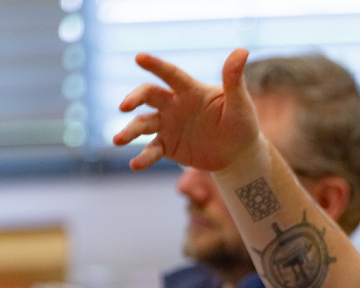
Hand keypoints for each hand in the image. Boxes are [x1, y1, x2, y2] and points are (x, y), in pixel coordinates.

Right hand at [112, 49, 260, 171]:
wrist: (237, 154)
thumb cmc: (240, 124)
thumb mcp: (240, 104)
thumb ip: (234, 80)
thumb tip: (242, 51)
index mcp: (190, 91)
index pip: (171, 75)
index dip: (156, 66)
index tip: (140, 58)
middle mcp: (174, 105)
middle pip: (149, 96)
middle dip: (134, 98)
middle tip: (124, 106)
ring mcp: (168, 125)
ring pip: (143, 124)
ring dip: (129, 130)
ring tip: (118, 140)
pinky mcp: (167, 146)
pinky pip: (152, 150)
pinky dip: (143, 158)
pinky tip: (135, 165)